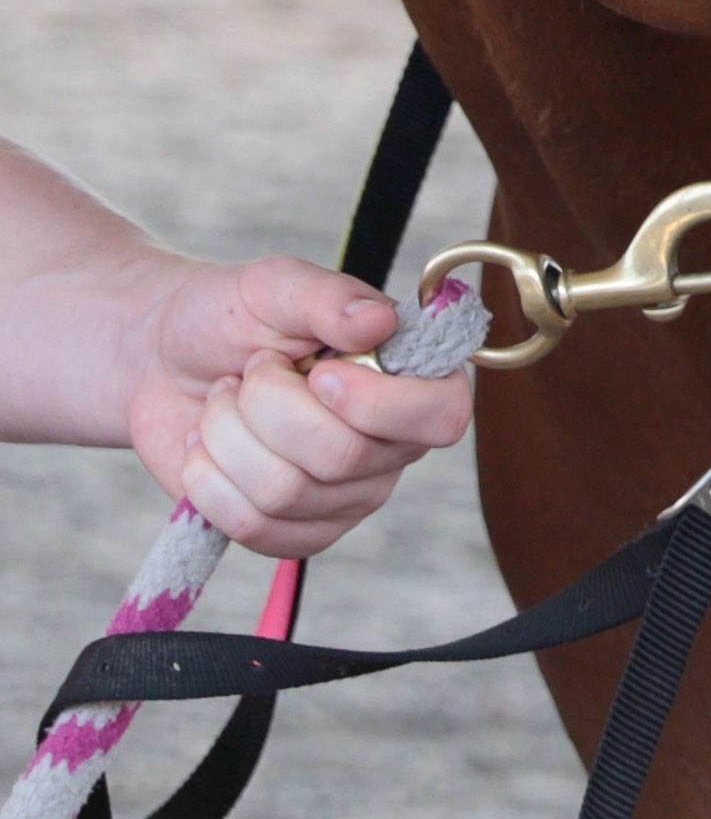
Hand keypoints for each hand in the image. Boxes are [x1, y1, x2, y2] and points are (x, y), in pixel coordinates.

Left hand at [125, 259, 473, 557]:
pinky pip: (254, 528)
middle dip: (268, 406)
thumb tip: (381, 319)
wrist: (161, 360)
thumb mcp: (276, 286)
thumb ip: (329, 297)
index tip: (318, 372)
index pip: (440, 416)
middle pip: (341, 456)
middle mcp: (391, 445)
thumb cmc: (230, 317)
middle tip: (251, 370)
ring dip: (227, 436)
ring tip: (223, 402)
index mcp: (412, 379)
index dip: (379, 404)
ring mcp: (345, 496)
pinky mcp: (294, 532)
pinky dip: (209, 481)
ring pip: (285, 492)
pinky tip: (207, 448)